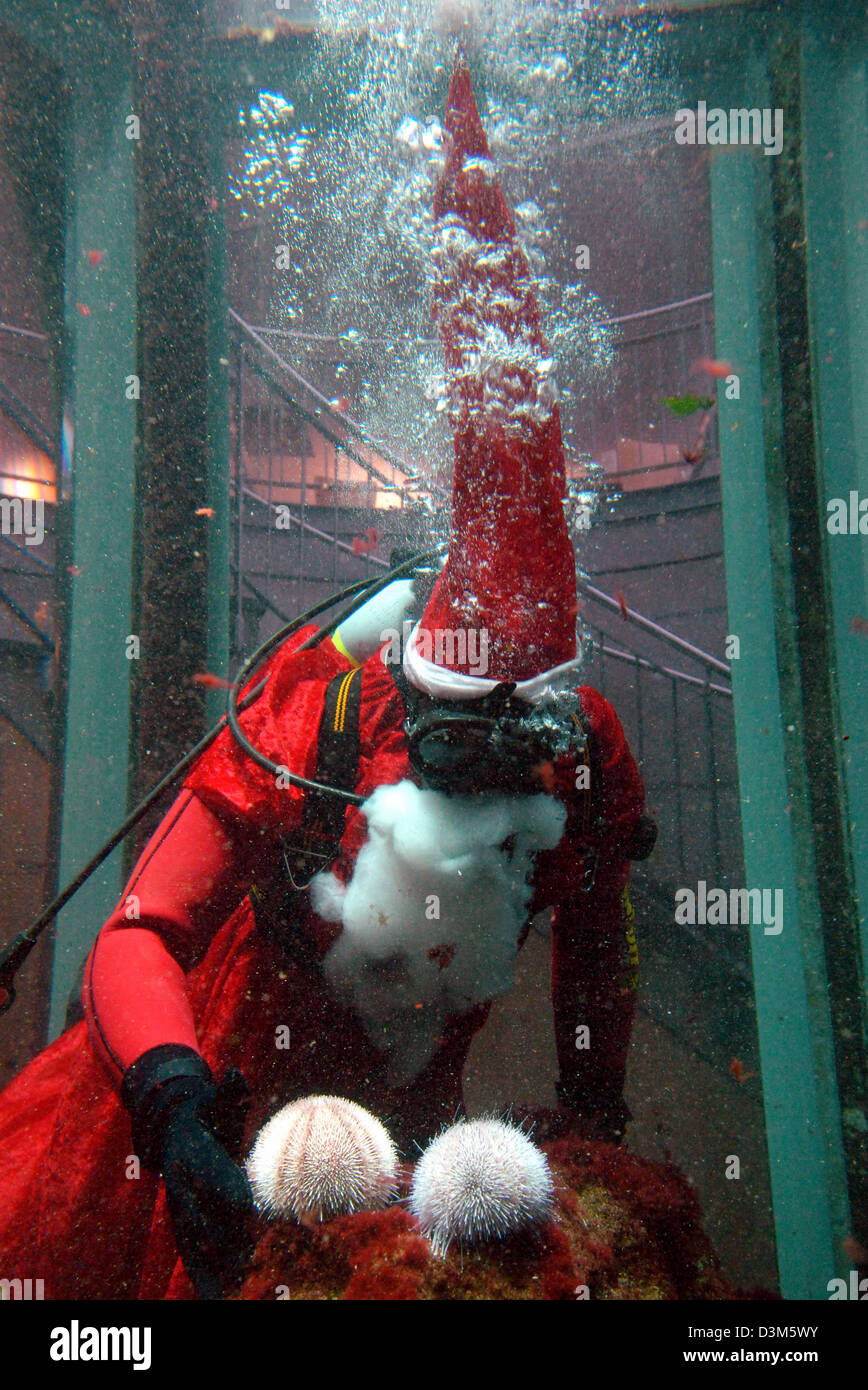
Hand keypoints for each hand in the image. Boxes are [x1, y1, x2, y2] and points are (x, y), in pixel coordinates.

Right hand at [160, 1088, 255, 1299]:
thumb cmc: (207, 1113)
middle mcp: (183, 1191)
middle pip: (207, 1222)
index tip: (255, 1211)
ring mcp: (180, 1214)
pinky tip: (223, 1303)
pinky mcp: (183, 1229)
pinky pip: (193, 1260)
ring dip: (216, 1273)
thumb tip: (236, 1075)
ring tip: (235, 1295)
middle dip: (231, 1243)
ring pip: (197, 1249)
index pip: (215, 1179)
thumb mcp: (218, 1099)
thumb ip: (230, 1091)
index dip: (234, 1194)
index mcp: (193, 1159)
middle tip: (257, 1261)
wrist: (170, 1131)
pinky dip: (205, 1283)